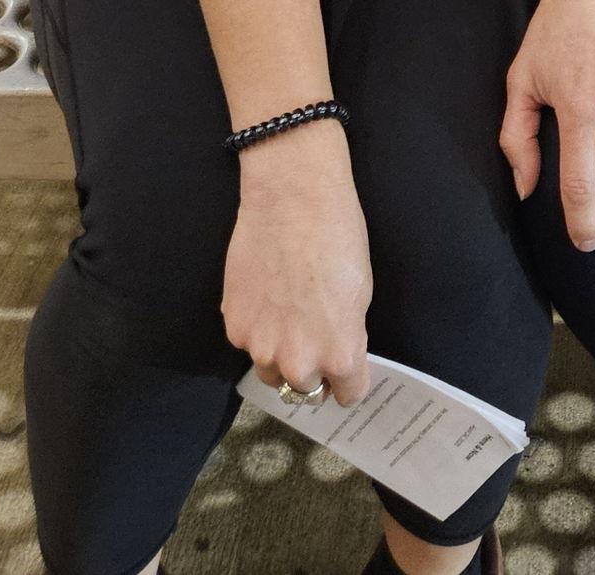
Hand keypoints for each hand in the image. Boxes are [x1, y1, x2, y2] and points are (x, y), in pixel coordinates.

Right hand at [225, 123, 372, 405]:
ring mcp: (261, 347)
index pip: (348, 395)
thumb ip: (346, 335)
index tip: (347, 369)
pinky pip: (248, 342)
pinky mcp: (234, 327)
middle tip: (313, 332)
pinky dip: (256, 328)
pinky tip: (265, 294)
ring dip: (279, 354)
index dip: (349, 381)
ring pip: (271, 371)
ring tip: (286, 313)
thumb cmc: (338, 236)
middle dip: (311, 367)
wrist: (293, 199)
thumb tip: (334, 352)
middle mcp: (298, 362)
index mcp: (339, 354)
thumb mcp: (361, 292)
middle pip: (305, 388)